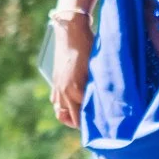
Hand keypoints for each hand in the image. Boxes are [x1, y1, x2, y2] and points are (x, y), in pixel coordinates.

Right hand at [47, 12, 92, 127]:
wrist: (71, 31)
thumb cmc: (89, 48)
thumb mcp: (96, 70)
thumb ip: (96, 88)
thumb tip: (103, 103)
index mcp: (76, 91)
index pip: (81, 118)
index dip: (89, 124)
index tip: (99, 127)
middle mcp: (64, 92)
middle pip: (69, 118)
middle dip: (79, 123)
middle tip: (92, 126)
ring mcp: (57, 87)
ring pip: (60, 111)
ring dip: (69, 116)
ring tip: (81, 117)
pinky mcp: (55, 80)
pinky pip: (56, 101)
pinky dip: (63, 105)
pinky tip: (72, 103)